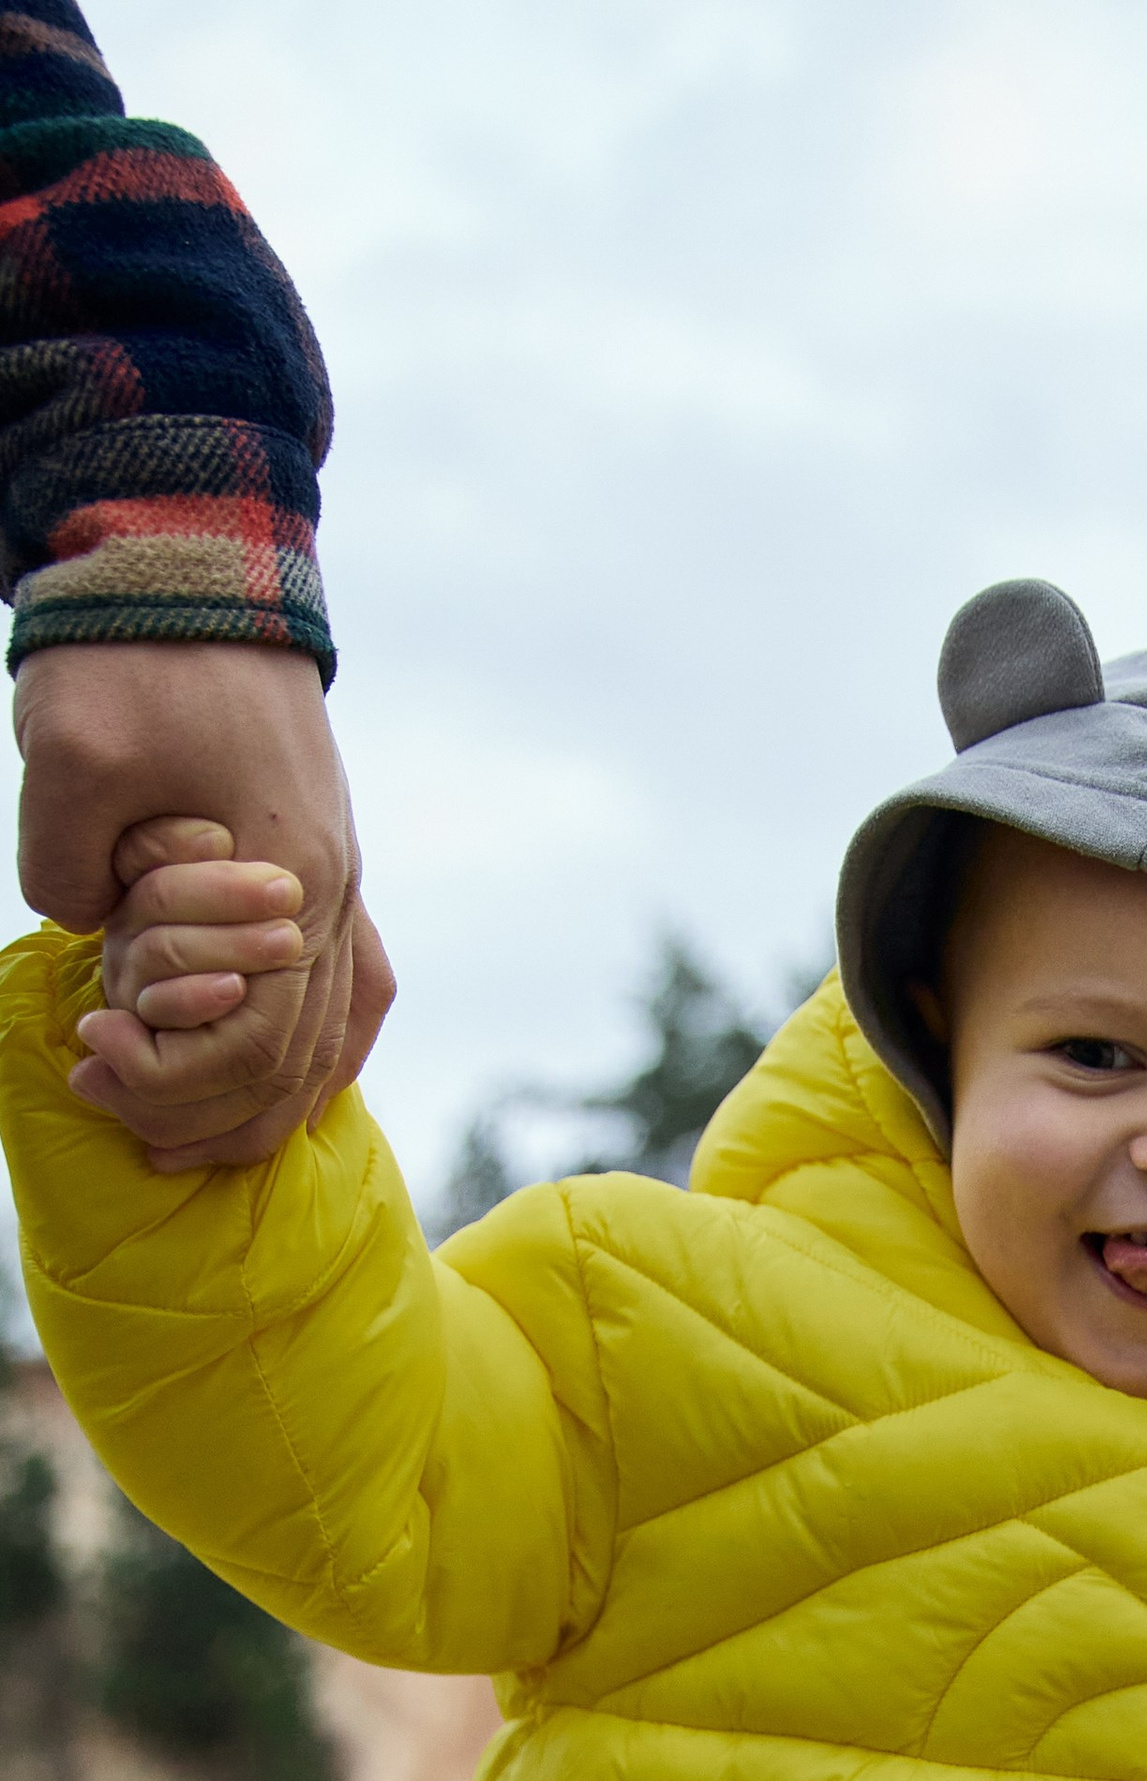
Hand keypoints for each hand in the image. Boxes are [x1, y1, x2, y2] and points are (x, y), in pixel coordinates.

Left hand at [16, 641, 391, 1167]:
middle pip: (292, 1061)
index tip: (89, 1048)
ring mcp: (340, 880)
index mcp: (288, 880)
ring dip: (254, 1100)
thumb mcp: (73, 756)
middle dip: (197, 1106)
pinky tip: (284, 1087)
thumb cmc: (139, 652)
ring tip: (178, 1131)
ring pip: (328, 1041)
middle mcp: (332, 896)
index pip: (250, 1039)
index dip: (167, 1073)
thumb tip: (90, 934)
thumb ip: (69, 867)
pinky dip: (320, 1054)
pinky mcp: (324, 861)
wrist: (197, 559)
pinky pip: (354, 988)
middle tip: (106, 1099)